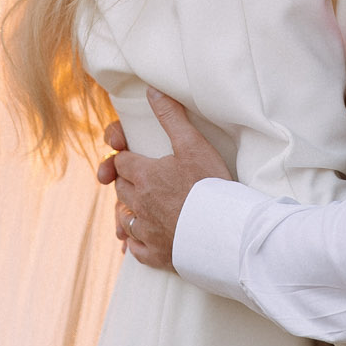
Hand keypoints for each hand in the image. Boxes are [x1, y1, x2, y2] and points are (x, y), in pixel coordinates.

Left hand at [99, 90, 231, 268]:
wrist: (224, 230)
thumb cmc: (210, 184)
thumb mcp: (193, 144)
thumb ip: (171, 116)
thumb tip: (152, 91)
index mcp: (145, 176)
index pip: (122, 162)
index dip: (124, 157)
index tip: (128, 154)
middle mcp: (139, 204)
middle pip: (121, 189)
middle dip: (125, 182)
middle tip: (137, 179)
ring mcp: (146, 231)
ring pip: (125, 219)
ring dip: (127, 211)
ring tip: (136, 208)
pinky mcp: (156, 254)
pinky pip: (135, 249)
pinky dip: (134, 243)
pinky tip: (139, 240)